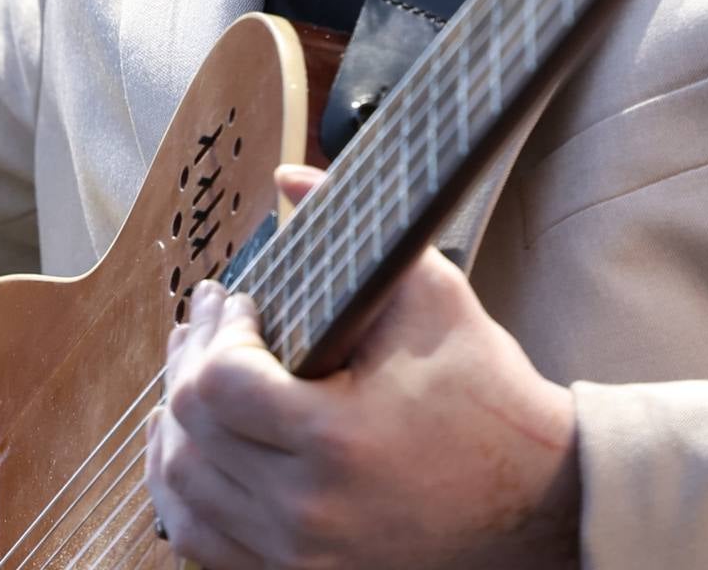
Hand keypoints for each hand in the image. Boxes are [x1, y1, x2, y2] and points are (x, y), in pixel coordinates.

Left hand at [146, 166, 579, 568]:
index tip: (239, 302)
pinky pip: (199, 539)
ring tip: (187, 372)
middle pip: (191, 430)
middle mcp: (308, 509)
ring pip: (183, 486)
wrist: (533, 500)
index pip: (221, 384)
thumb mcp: (433, 296)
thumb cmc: (485, 393)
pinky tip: (188, 445)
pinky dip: (182, 489)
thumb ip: (353, 231)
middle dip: (187, 360)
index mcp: (338, 439)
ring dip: (174, 422)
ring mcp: (298, 554)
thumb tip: (287, 176)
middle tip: (207, 318)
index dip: (216, 331)